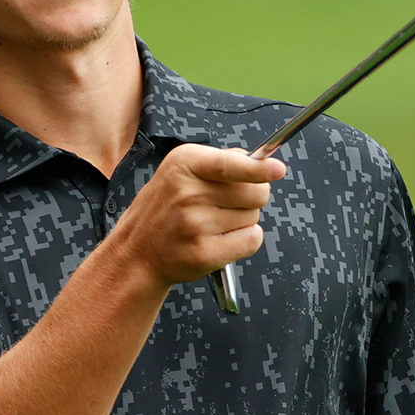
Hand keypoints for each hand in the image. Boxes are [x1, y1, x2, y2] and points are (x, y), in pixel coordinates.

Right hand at [106, 144, 286, 290]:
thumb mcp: (179, 171)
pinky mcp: (203, 253)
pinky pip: (251, 241)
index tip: (278, 170)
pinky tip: (221, 240)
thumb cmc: (165, 209)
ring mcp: (195, 225)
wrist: (136, 252)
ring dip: (243, 221)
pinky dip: (244, 241)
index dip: (259, 168)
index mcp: (184, 164)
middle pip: (255, 193)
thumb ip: (220, 161)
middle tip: (227, 204)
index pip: (231, 165)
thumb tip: (261, 162)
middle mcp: (188, 193)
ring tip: (213, 223)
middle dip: (251, 197)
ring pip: (254, 218)